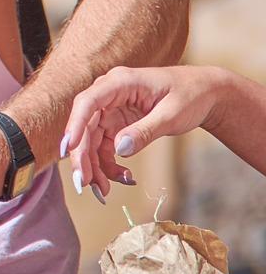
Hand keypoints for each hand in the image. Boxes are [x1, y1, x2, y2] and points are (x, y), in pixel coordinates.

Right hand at [61, 65, 231, 200]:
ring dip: (94, 166)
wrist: (204, 93)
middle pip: (85, 126)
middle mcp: (108, 95)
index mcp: (120, 83)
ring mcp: (110, 111)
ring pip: (90, 141)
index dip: (75, 125)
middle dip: (82, 157)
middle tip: (84, 185)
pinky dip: (108, 165)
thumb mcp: (172, 115)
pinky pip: (103, 147)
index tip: (69, 149)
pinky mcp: (116, 125)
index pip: (88, 102)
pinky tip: (123, 177)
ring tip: (104, 191)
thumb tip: (119, 149)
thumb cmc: (191, 95)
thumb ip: (145, 131)